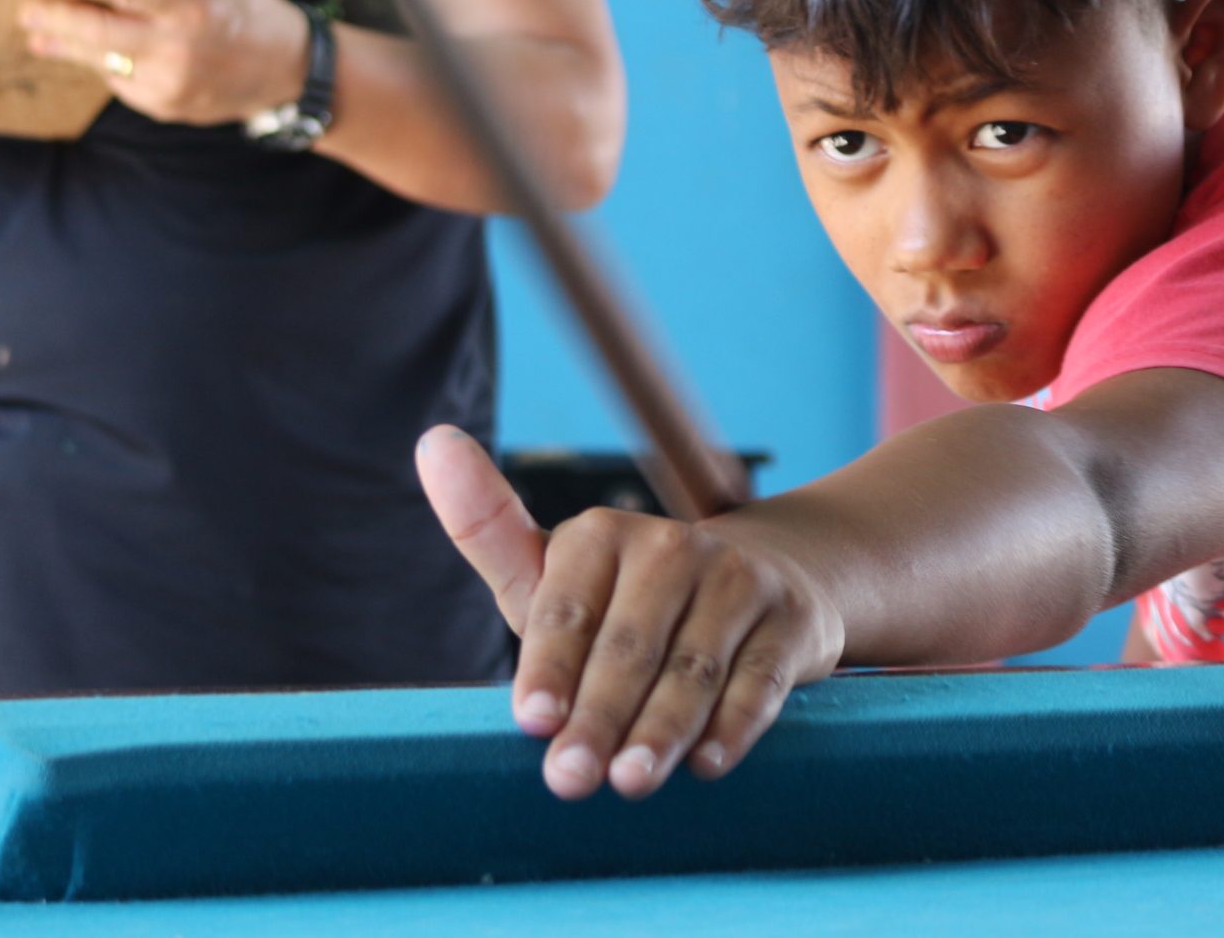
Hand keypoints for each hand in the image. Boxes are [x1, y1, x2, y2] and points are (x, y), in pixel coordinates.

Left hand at [18, 0, 308, 125]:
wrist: (289, 71)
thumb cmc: (250, 9)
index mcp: (190, 5)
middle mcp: (177, 47)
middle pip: (98, 33)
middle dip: (56, 20)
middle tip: (27, 10)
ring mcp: (170, 82)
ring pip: (102, 62)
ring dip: (65, 47)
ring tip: (39, 37)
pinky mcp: (166, 106)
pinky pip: (121, 83)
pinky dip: (106, 65)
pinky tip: (91, 54)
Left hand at [415, 426, 844, 800]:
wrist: (763, 586)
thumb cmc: (627, 602)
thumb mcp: (556, 577)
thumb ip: (489, 532)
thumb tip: (432, 442)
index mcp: (601, 536)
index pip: (568, 608)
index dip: (549, 666)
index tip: (531, 719)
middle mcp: (672, 548)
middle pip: (629, 645)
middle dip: (597, 716)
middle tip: (568, 779)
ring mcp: (738, 582)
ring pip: (693, 666)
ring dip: (660, 729)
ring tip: (629, 781)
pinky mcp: (791, 622)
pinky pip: (761, 679)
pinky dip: (735, 723)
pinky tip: (706, 763)